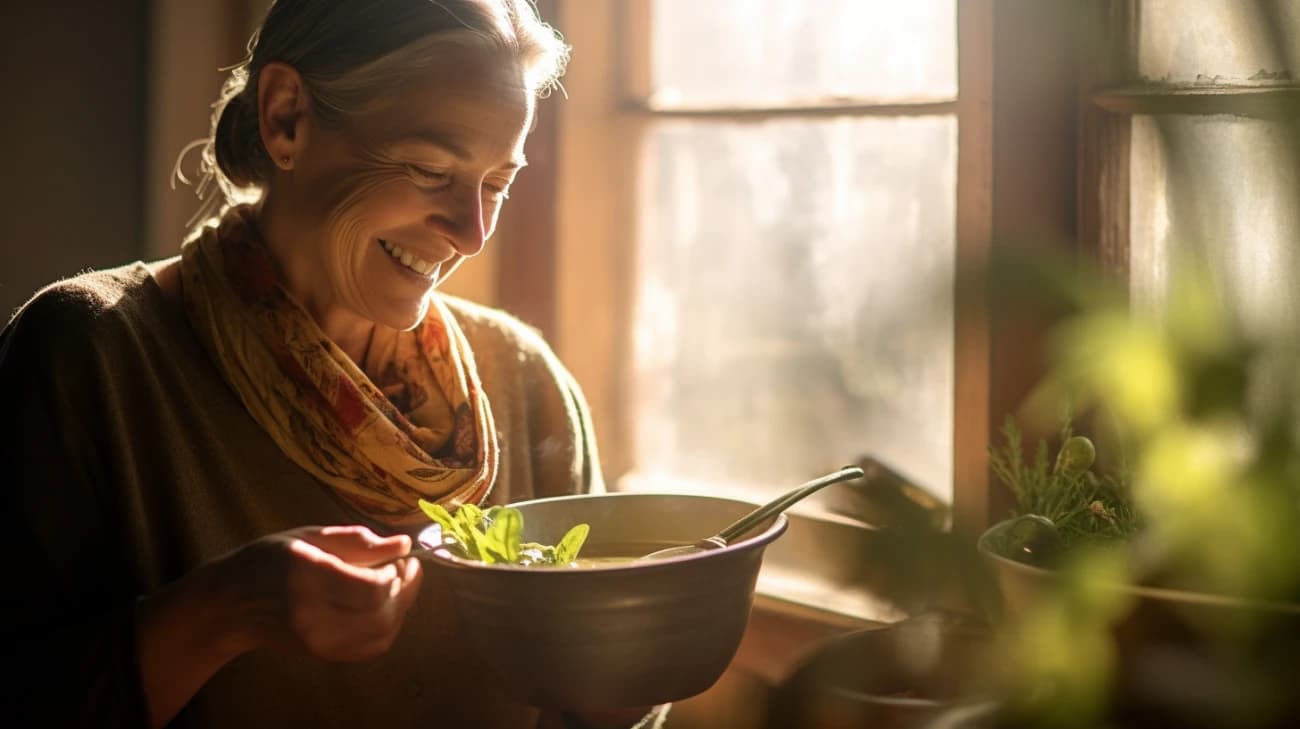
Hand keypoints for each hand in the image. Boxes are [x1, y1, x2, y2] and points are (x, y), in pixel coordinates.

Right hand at [219, 525, 423, 659]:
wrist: (232, 605)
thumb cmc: (269, 560)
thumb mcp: (309, 536)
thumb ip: (357, 540)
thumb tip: (403, 543)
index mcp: (309, 578)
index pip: (372, 589)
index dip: (397, 573)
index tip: (399, 557)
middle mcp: (314, 616)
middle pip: (382, 615)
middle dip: (405, 590)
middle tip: (406, 568)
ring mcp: (319, 642)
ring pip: (382, 634)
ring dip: (401, 609)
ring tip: (397, 585)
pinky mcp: (323, 655)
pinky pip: (372, 647)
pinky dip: (389, 626)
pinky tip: (385, 606)